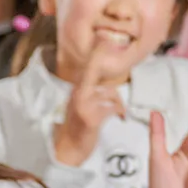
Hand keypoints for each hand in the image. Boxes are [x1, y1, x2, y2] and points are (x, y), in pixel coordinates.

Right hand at [53, 40, 126, 165]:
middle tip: (113, 73)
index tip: (103, 36)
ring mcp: (83, 106)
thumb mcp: (81, 107)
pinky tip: (120, 119)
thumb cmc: (78, 129)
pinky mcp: (91, 118)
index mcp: (76, 91)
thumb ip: (91, 94)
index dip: (97, 52)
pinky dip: (119, 113)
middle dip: (108, 77)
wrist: (67, 150)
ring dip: (119, 104)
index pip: (88, 68)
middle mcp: (78, 95)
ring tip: (120, 114)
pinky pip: (112, 108)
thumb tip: (110, 89)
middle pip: (98, 76)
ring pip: (110, 94)